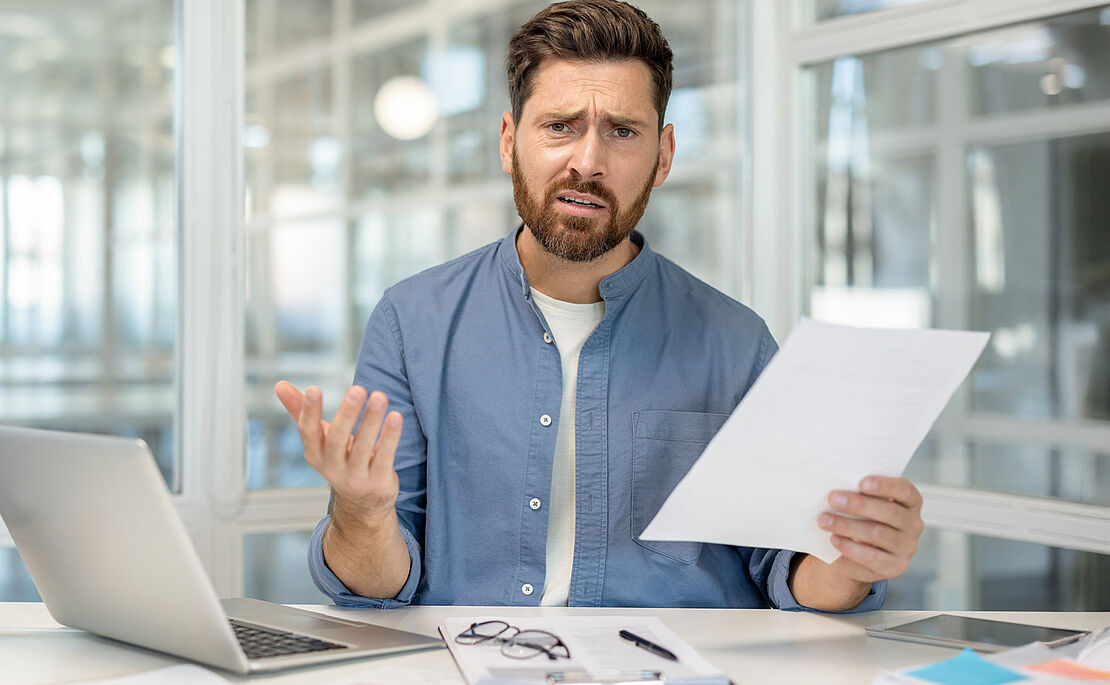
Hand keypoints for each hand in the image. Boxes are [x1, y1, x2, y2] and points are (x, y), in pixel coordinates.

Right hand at [274, 381, 402, 526]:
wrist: (362, 504)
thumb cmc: (340, 459)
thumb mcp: (320, 440)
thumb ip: (301, 411)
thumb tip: (280, 384)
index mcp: (315, 454)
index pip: (308, 432)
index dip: (309, 412)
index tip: (313, 389)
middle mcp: (333, 468)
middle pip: (337, 440)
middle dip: (347, 414)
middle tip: (358, 389)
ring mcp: (356, 478)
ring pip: (363, 447)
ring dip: (372, 420)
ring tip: (379, 396)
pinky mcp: (378, 483)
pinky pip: (384, 458)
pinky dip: (390, 437)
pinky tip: (395, 417)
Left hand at [819, 476, 923, 582]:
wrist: (856, 554)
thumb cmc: (860, 519)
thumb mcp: (862, 503)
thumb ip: (858, 493)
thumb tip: (837, 487)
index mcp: (910, 502)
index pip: (904, 490)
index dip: (884, 485)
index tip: (861, 483)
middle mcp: (914, 524)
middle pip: (889, 512)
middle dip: (858, 504)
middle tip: (832, 498)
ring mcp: (907, 547)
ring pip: (877, 534)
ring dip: (847, 525)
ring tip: (824, 520)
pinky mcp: (896, 566)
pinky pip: (872, 557)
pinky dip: (850, 547)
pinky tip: (834, 539)